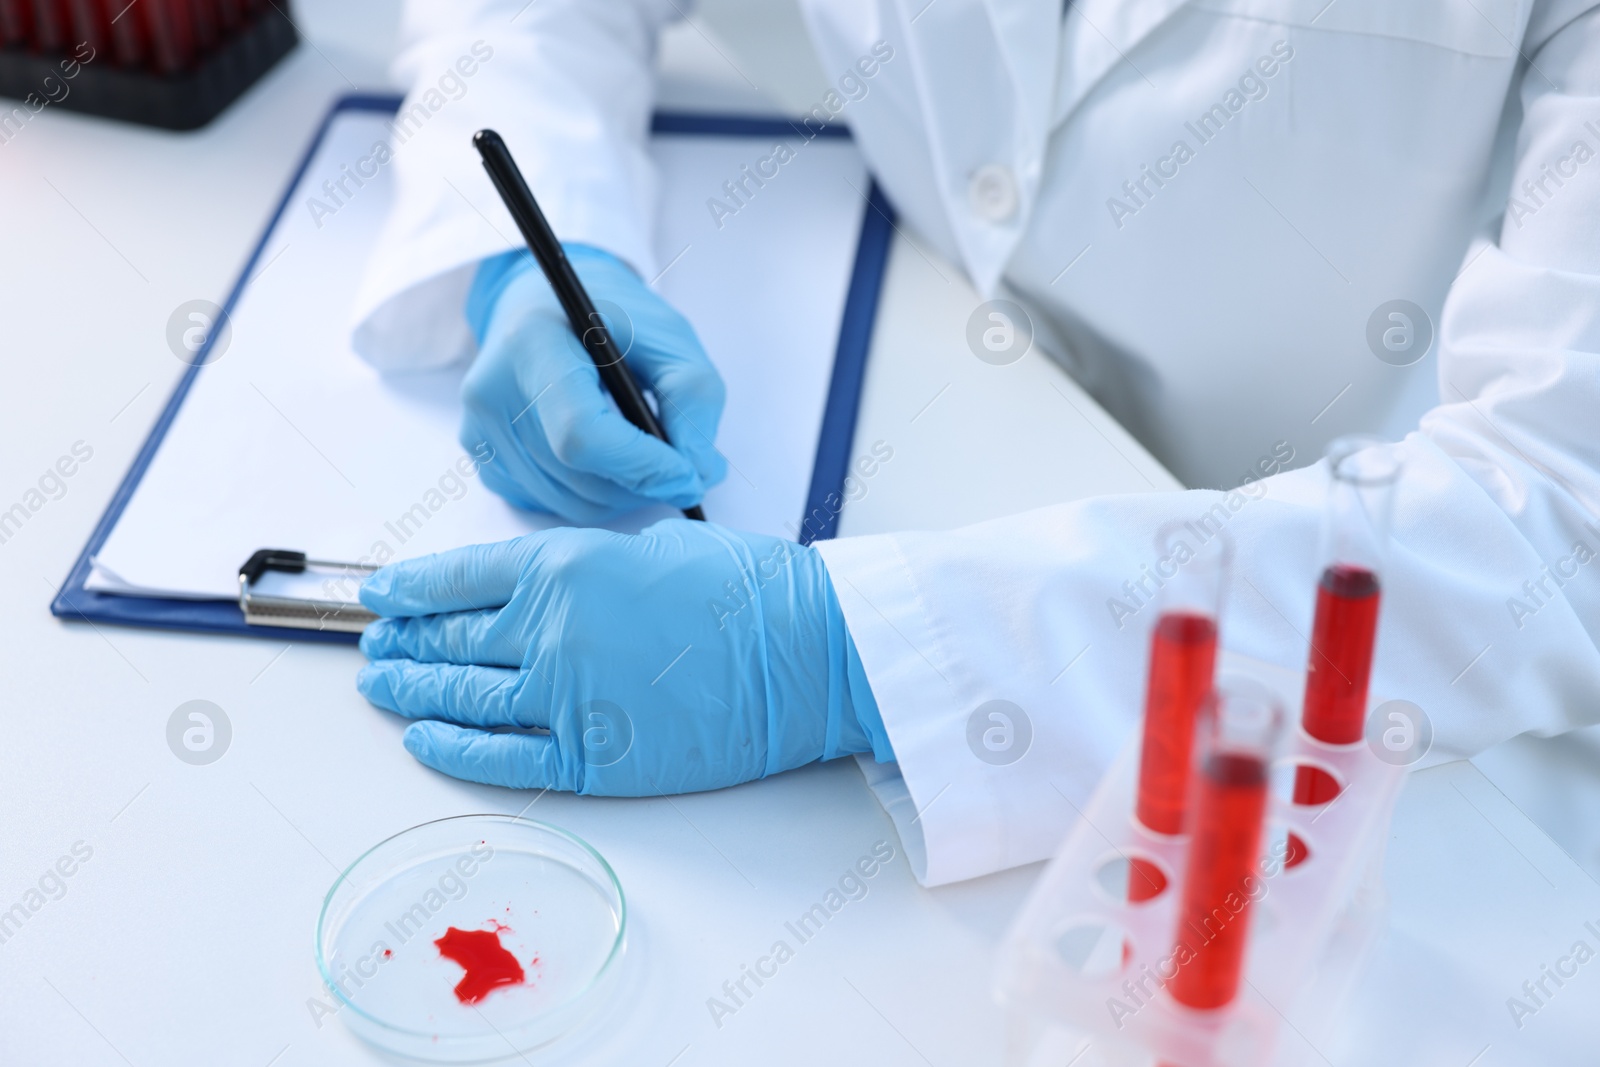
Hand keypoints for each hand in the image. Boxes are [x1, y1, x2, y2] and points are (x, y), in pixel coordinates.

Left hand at [355, 520, 891, 794]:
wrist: (806, 652)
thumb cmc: (745, 591)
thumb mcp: (648, 543)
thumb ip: (581, 565)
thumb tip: (536, 590)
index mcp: (564, 564)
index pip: (456, 576)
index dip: (408, 588)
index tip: (381, 595)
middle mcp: (551, 627)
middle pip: (449, 637)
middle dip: (403, 640)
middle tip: (377, 644)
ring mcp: (566, 696)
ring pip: (462, 696)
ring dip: (412, 690)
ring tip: (383, 686)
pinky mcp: (592, 757)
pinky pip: (500, 756)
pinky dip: (452, 748)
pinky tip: (423, 738)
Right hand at [460, 245, 726, 522]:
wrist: (548, 309)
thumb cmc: (613, 319)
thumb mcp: (670, 337)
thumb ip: (694, 399)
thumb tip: (698, 474)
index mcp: (533, 344)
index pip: (581, 433)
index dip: (641, 465)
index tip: (688, 475)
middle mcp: (492, 391)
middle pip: (578, 477)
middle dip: (642, 485)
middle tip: (679, 470)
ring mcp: (480, 430)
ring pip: (568, 503)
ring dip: (622, 495)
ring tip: (643, 457)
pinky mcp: (483, 458)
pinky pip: (549, 505)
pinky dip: (592, 496)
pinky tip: (604, 458)